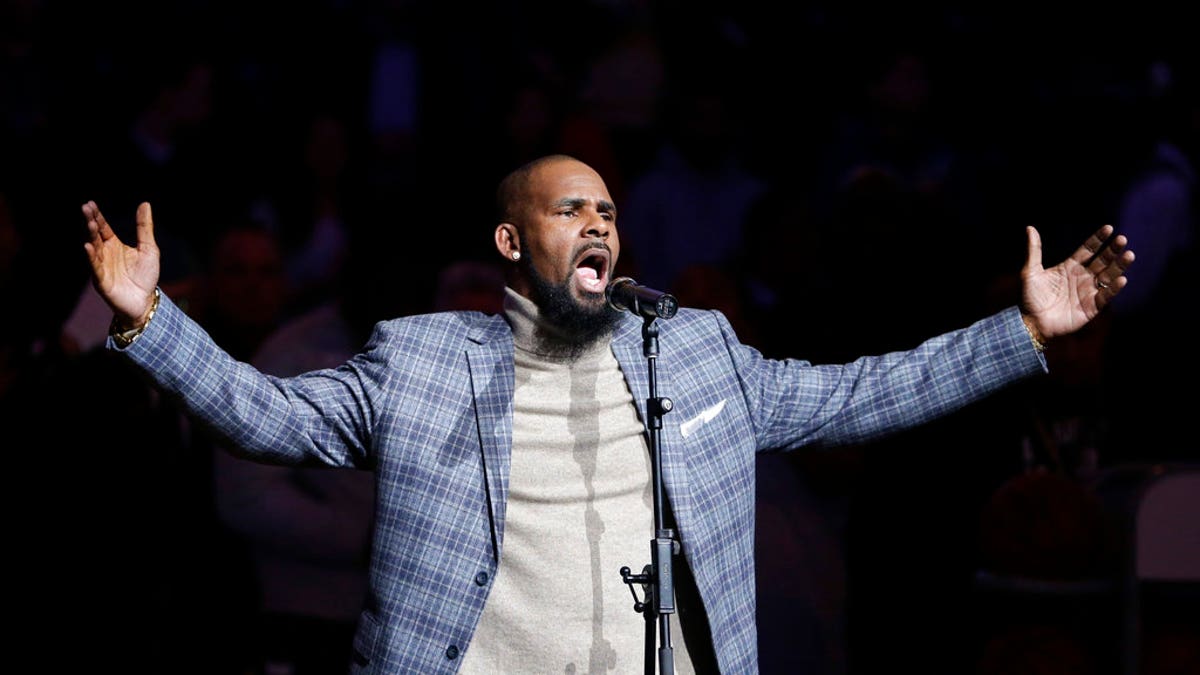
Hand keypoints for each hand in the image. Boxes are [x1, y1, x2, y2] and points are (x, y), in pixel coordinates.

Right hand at [82, 200, 160, 327]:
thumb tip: (145, 204)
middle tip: (86, 207)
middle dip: (91, 221)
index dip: (97, 216)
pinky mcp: (102, 281)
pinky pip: (95, 267)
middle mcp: (105, 254)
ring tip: (90, 223)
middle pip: (95, 235)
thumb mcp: (149, 248)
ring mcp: (101, 267)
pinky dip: (91, 257)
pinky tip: (87, 246)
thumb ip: (144, 227)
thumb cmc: (146, 275)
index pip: (103, 227)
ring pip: (94, 248)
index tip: (90, 204)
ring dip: (91, 236)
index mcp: (114, 245)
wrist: (145, 301)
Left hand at [1020, 224, 1134, 340]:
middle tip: (1122, 240)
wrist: (1031, 323)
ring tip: (1129, 255)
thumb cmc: (1029, 298)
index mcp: (1070, 266)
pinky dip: (1114, 288)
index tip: (1109, 228)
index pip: (1088, 249)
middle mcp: (1082, 277)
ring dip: (1119, 266)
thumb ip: (1034, 250)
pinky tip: (1122, 279)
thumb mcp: (1030, 272)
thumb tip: (1029, 227)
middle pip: (1102, 260)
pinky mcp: (1092, 307)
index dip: (1098, 239)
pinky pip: (1106, 296)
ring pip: (1108, 276)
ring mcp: (1088, 291)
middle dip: (1112, 250)